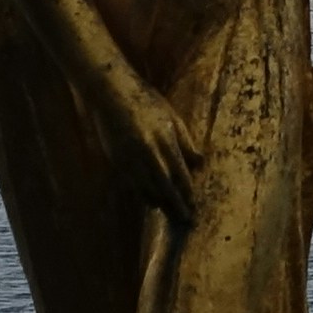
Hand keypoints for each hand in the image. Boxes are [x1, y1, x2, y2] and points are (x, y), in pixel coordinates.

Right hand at [106, 76, 192, 218]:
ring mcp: (130, 159)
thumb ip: (186, 142)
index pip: (180, 174)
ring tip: (170, 213)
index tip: (194, 205)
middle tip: (186, 219)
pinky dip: (143, 194)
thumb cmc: (146, 102)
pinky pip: (132, 184)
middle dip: (176, 204)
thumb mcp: (172, 118)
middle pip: (165, 186)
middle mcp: (148, 153)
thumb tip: (200, 163)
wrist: (112, 93)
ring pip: (147, 189)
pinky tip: (151, 201)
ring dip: (160, 202)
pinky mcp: (117, 160)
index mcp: (165, 141)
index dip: (187, 192)